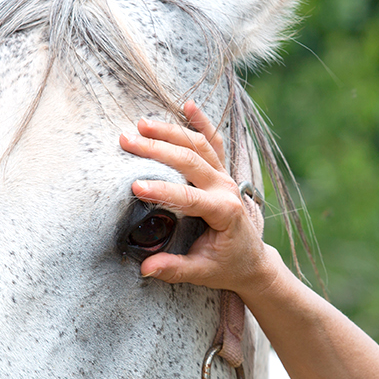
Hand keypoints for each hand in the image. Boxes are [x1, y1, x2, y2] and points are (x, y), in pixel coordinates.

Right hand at [118, 101, 278, 295]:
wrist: (252, 261)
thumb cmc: (228, 266)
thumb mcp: (202, 273)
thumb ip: (175, 269)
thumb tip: (146, 269)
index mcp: (224, 211)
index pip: (189, 197)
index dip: (162, 190)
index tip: (135, 186)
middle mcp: (226, 188)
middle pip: (190, 161)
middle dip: (157, 149)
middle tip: (126, 141)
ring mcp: (225, 177)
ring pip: (199, 146)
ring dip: (170, 132)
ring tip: (142, 124)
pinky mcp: (223, 173)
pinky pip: (214, 142)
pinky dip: (202, 122)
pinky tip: (188, 105)